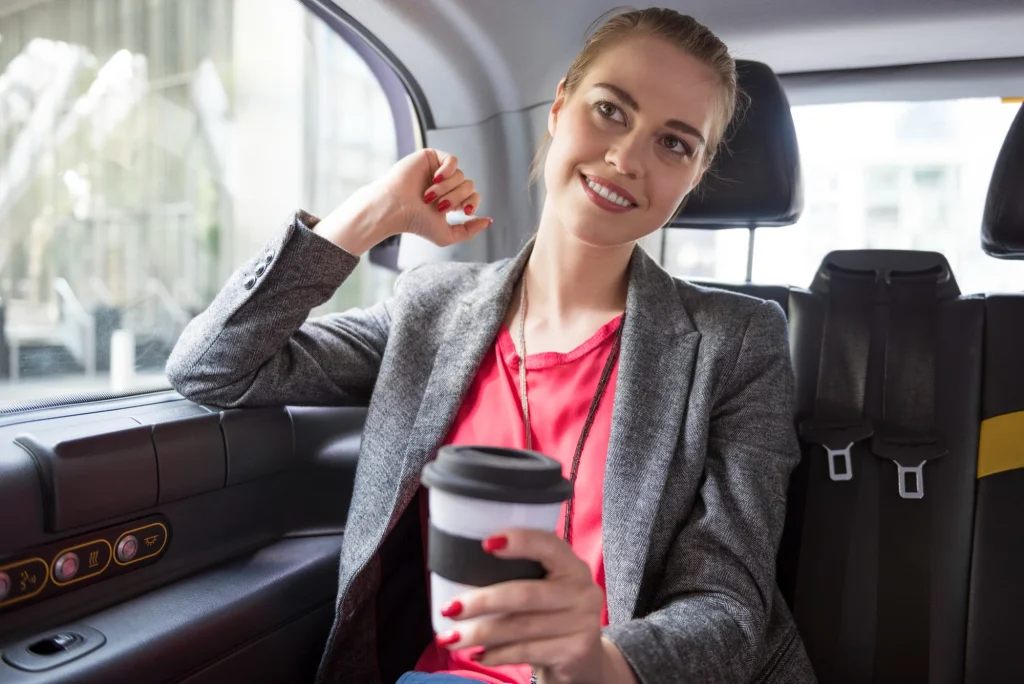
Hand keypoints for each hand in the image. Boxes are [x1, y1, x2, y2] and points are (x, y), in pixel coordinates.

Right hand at [314, 148, 492, 254]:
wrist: (396, 208)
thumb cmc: (415, 223)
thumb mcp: (446, 235)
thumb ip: (468, 231)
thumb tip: (488, 221)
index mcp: (450, 199)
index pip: (473, 196)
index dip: (472, 203)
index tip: (464, 212)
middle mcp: (445, 184)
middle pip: (469, 186)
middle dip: (457, 198)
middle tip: (439, 206)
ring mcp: (438, 170)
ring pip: (461, 176)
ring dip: (447, 189)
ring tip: (429, 196)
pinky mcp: (431, 158)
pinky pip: (453, 161)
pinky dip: (448, 171)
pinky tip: (436, 178)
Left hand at [436, 529, 605, 682]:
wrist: (584, 659)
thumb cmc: (551, 614)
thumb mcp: (547, 588)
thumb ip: (522, 575)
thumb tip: (461, 570)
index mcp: (572, 566)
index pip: (549, 545)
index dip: (521, 541)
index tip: (486, 544)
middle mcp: (583, 591)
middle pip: (525, 594)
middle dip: (482, 601)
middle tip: (449, 609)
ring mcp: (582, 623)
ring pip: (520, 627)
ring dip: (480, 633)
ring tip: (451, 638)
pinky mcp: (574, 651)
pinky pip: (526, 651)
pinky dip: (496, 654)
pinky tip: (479, 655)